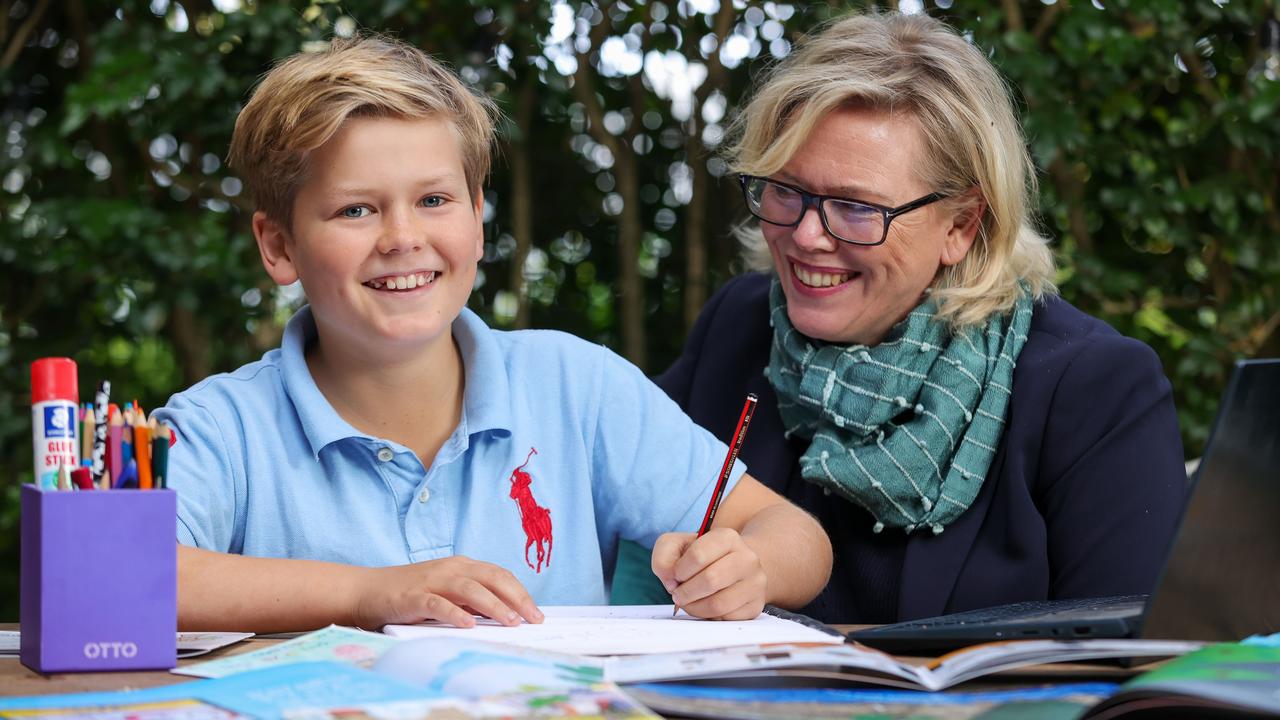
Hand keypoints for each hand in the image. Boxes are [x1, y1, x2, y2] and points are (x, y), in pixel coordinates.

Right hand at [353, 556, 543, 628]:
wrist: (366, 590)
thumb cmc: (409, 594)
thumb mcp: (446, 593)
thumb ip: (471, 600)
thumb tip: (505, 615)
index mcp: (462, 566)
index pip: (500, 575)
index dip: (520, 593)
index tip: (536, 613)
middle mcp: (450, 569)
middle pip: (492, 577)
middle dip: (516, 597)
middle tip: (532, 618)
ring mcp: (432, 581)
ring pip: (469, 588)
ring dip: (493, 604)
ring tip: (510, 621)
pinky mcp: (413, 597)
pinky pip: (437, 604)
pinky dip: (454, 613)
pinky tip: (468, 624)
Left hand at [651, 528, 767, 619]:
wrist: (732, 567)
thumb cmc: (701, 557)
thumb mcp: (677, 545)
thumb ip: (664, 555)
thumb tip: (670, 580)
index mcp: (728, 537)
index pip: (699, 554)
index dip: (680, 570)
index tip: (677, 575)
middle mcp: (747, 558)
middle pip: (711, 580)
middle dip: (686, 592)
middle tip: (678, 594)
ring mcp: (755, 583)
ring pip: (718, 604)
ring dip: (694, 607)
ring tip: (688, 602)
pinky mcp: (756, 605)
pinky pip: (726, 618)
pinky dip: (709, 617)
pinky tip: (705, 607)